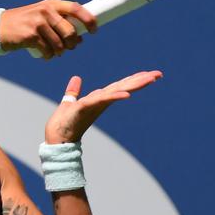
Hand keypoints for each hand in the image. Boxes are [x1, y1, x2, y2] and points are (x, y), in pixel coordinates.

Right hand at [0, 0, 97, 58]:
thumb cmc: (24, 24)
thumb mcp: (42, 16)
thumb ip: (59, 22)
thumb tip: (80, 37)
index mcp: (52, 4)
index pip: (76, 8)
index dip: (88, 19)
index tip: (94, 30)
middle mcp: (46, 10)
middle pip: (69, 31)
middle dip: (72, 43)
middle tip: (70, 48)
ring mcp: (37, 22)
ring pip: (59, 43)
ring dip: (59, 51)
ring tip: (55, 52)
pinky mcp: (30, 35)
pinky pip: (47, 50)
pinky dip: (49, 55)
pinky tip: (46, 55)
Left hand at [44, 70, 162, 143]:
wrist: (56, 140)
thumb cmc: (63, 124)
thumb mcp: (70, 103)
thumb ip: (73, 92)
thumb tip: (76, 78)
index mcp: (98, 99)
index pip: (118, 86)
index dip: (132, 79)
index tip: (148, 73)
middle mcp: (100, 102)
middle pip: (123, 87)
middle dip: (140, 81)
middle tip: (158, 74)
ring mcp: (94, 105)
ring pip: (116, 91)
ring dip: (133, 85)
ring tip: (149, 79)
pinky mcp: (85, 108)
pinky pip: (101, 100)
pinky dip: (113, 97)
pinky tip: (127, 95)